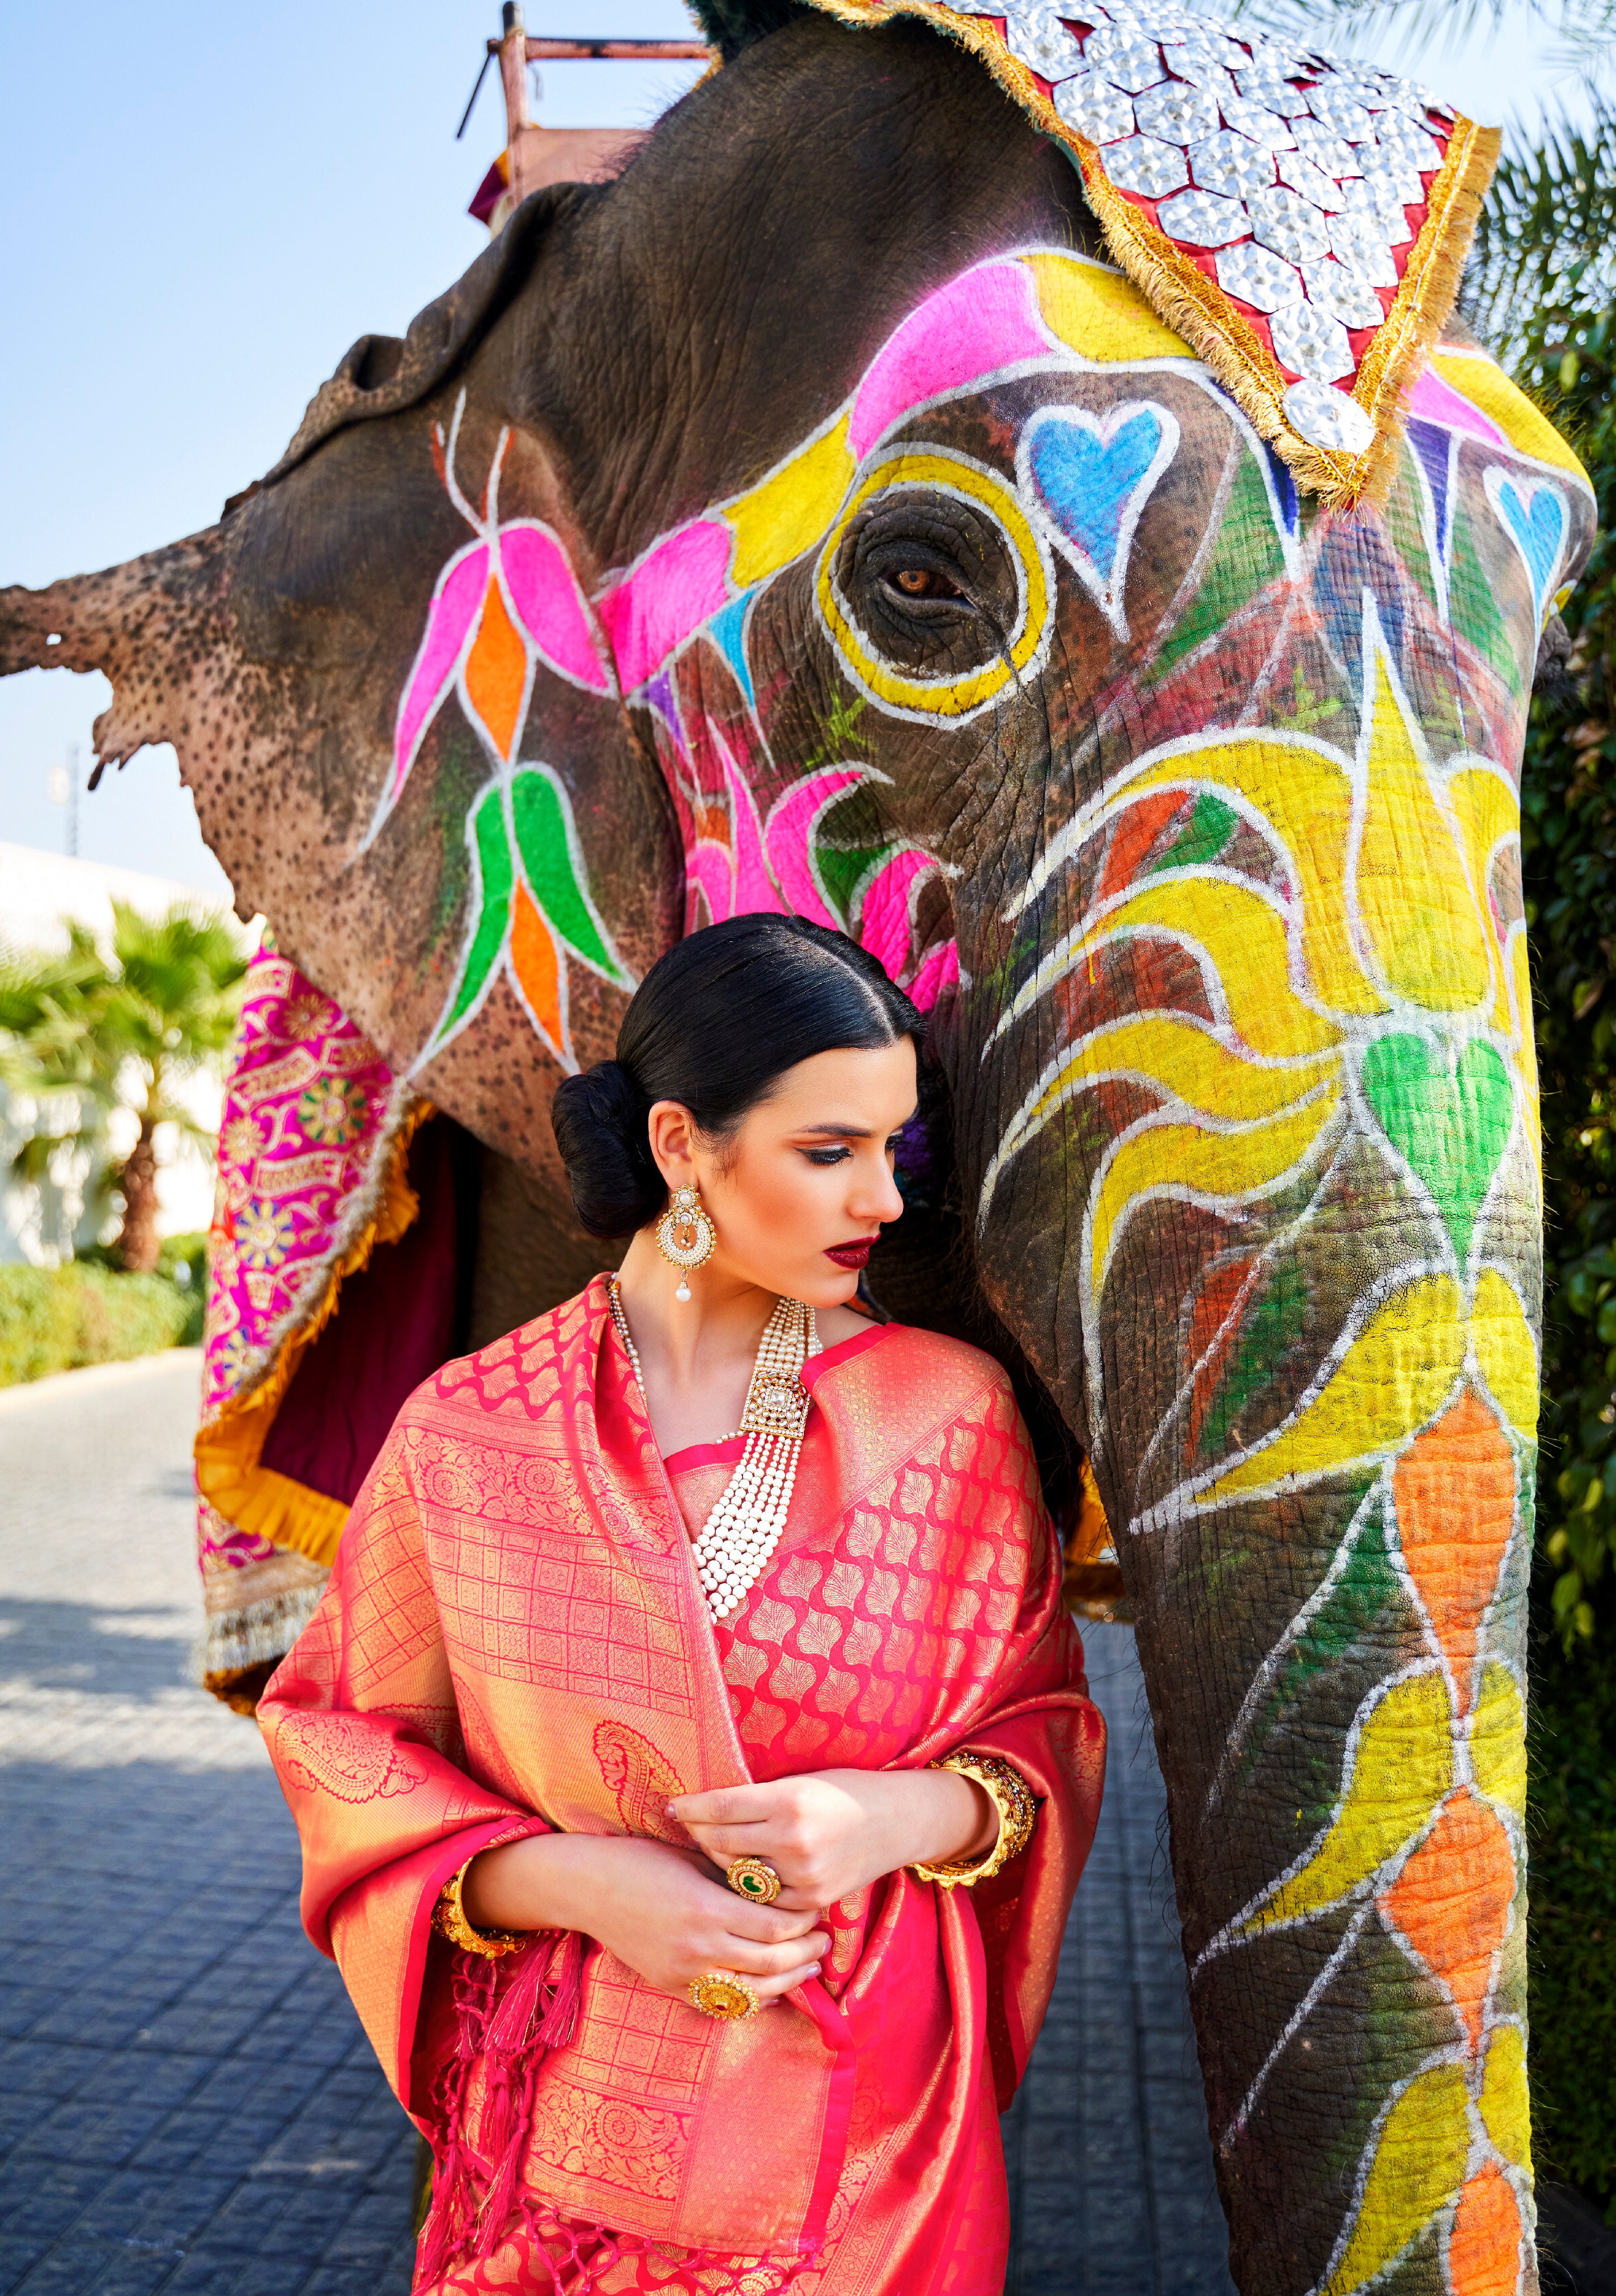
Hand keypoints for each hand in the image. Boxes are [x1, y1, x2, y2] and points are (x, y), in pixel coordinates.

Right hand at [462, 1832, 829, 2008]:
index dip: (803, 1922)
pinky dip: (752, 2001)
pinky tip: (770, 1988)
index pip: (775, 1928)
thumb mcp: (696, 1860)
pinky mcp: (671, 1987)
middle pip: (771, 1963)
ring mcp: (683, 1974)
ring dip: (787, 1981)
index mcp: (708, 1909)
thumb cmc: (645, 1860)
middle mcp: (698, 1948)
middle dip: (805, 1953)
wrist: (591, 1887)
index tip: (816, 1909)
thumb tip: (784, 1887)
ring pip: (752, 1992)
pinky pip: (722, 2005)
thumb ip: (737, 1879)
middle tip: (824, 1941)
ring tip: (807, 1966)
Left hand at [668, 1767, 995, 1911]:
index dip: (691, 1806)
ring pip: (738, 1874)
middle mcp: (794, 1839)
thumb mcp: (800, 1781)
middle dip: (698, 1833)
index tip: (673, 1805)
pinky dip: (748, 1887)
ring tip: (709, 1846)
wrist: (896, 1820)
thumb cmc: (844, 1790)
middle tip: (685, 1826)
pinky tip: (738, 1874)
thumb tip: (707, 1804)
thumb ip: (758, 1797)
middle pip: (722, 1841)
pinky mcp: (812, 1900)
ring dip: (719, 1859)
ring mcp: (803, 1874)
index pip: (721, 1806)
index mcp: (789, 1800)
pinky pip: (763, 1899)